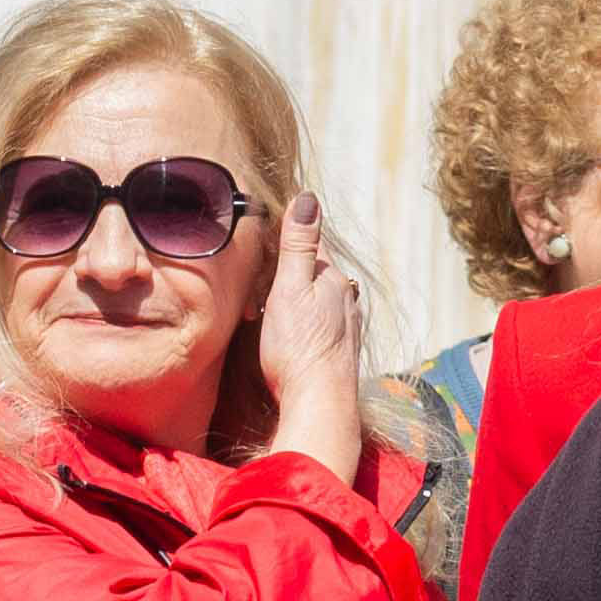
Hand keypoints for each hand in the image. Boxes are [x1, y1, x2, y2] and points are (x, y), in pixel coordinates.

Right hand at [260, 195, 369, 478]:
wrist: (319, 403)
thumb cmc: (298, 348)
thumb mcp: (290, 288)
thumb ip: (298, 244)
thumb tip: (307, 197)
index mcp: (332, 278)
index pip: (308, 243)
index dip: (281, 242)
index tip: (258, 247)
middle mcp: (345, 297)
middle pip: (310, 272)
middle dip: (282, 276)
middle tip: (254, 297)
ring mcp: (345, 324)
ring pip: (314, 298)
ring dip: (289, 301)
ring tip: (263, 318)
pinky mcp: (339, 349)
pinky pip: (317, 322)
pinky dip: (299, 322)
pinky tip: (286, 338)